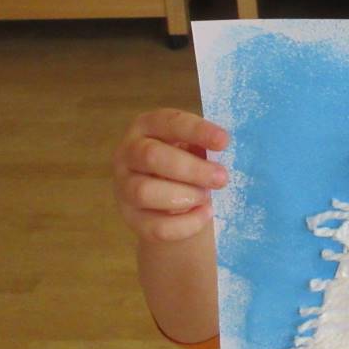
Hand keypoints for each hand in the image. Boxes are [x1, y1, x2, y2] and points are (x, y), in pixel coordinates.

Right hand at [113, 109, 228, 244]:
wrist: (168, 204)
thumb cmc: (184, 165)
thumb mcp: (192, 149)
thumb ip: (203, 146)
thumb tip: (222, 150)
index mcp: (146, 126)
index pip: (169, 122)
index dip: (197, 131)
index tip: (224, 141)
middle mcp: (127, 153)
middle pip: (152, 157)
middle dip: (192, 169)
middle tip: (222, 178)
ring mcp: (124, 187)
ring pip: (144, 192)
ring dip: (183, 195)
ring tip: (207, 196)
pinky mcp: (131, 218)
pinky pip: (156, 226)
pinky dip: (186, 223)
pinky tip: (205, 214)